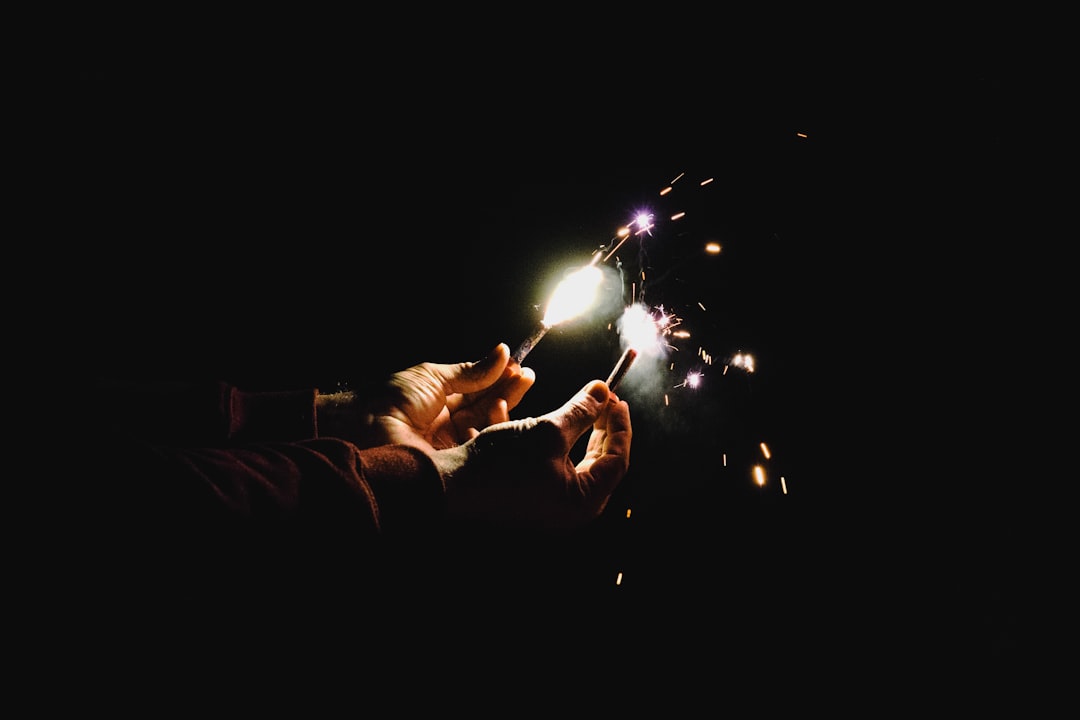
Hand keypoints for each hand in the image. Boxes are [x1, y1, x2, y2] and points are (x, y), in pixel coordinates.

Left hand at [317, 343, 534, 449]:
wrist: (366, 427)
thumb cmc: (391, 397)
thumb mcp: (434, 376)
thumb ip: (470, 370)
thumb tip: (503, 352)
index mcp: (442, 403)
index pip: (479, 392)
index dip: (500, 380)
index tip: (519, 367)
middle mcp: (448, 426)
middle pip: (486, 409)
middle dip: (508, 393)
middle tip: (527, 377)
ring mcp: (452, 447)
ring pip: (487, 429)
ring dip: (501, 409)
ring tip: (507, 393)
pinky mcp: (455, 465)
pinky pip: (481, 449)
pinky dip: (491, 432)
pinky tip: (497, 413)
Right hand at [433, 379, 632, 531]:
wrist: (450, 485)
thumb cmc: (502, 463)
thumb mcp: (547, 430)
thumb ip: (581, 411)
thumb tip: (603, 392)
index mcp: (583, 501)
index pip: (617, 460)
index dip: (619, 425)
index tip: (615, 398)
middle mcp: (569, 510)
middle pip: (597, 462)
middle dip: (597, 427)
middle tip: (599, 400)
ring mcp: (549, 505)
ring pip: (570, 460)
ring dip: (568, 429)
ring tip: (569, 405)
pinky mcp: (529, 496)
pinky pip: (546, 464)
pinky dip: (543, 441)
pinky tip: (530, 420)